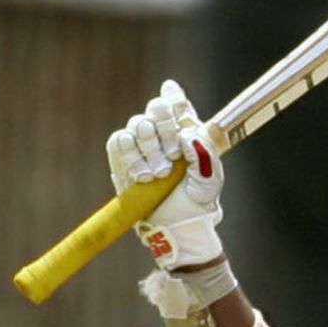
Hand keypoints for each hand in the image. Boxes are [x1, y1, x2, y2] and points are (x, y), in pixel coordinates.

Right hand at [106, 78, 223, 268]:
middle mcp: (162, 133)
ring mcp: (141, 144)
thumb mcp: (209, 178)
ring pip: (136, 125)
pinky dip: (130, 157)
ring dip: (147, 148)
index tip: (178, 109)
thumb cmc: (197, 202)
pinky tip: (143, 177)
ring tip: (159, 175)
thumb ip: (204, 152)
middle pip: (155, 108)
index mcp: (186, 131)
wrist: (176, 228)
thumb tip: (186, 136)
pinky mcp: (122, 159)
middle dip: (164, 128)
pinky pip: (118, 142)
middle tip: (172, 156)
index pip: (177, 101)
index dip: (174, 98)